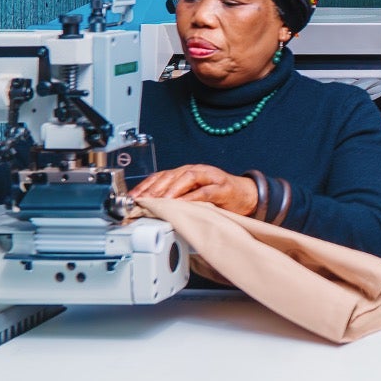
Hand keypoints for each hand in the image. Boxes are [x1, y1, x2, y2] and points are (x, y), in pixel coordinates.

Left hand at [132, 164, 260, 215]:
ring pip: (187, 178)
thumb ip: (175, 198)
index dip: (145, 186)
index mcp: (185, 173)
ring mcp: (210, 177)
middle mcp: (196, 171)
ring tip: (162, 200)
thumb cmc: (218, 197)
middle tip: (144, 200)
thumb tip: (150, 209)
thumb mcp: (192, 196)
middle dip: (155, 188)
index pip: (160, 175)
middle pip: (171, 174)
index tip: (133, 198)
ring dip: (173, 189)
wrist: (247, 196)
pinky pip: (205, 191)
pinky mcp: (223, 187)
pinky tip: (183, 204)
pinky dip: (193, 197)